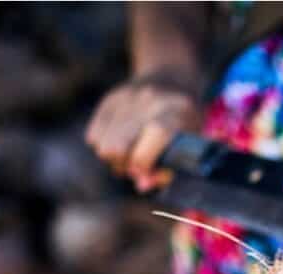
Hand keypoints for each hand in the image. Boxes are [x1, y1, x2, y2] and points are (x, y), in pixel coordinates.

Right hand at [85, 69, 203, 192]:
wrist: (172, 79)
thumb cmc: (184, 125)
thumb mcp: (189, 147)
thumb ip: (168, 171)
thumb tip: (142, 185)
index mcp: (177, 111)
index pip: (157, 132)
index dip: (145, 159)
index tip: (143, 172)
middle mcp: (151, 100)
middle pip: (119, 143)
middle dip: (124, 164)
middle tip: (136, 166)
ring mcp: (127, 97)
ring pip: (102, 144)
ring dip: (114, 158)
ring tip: (129, 155)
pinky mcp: (110, 99)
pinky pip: (93, 137)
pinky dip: (104, 146)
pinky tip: (120, 143)